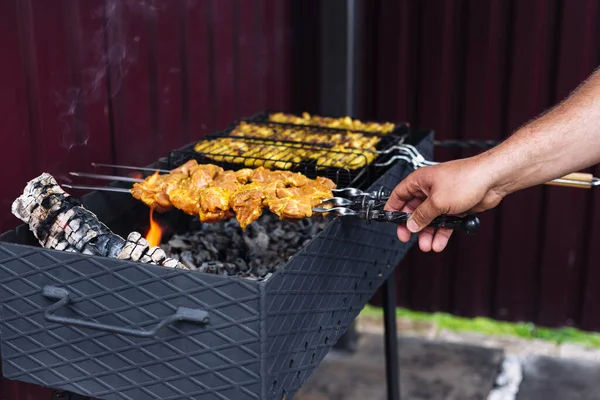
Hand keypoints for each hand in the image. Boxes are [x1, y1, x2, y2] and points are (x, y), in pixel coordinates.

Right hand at [384, 157, 504, 251]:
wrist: (492, 180)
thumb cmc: (466, 179)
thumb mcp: (437, 201)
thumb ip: (422, 215)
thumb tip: (411, 224)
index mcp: (420, 181)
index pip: (399, 195)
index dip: (393, 208)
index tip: (390, 221)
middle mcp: (430, 189)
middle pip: (414, 210)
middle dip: (413, 226)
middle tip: (408, 238)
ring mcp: (443, 198)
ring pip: (430, 219)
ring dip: (427, 233)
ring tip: (427, 245)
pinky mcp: (455, 206)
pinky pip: (444, 222)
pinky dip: (441, 233)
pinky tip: (439, 243)